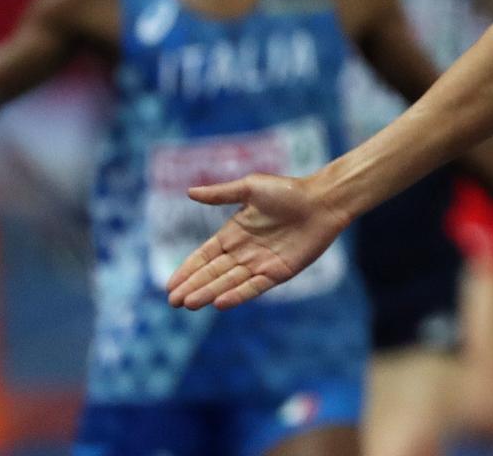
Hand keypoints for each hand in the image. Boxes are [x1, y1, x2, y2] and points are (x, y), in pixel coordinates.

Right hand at [165, 173, 350, 309]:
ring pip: (229, 282)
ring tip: (189, 304)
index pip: (204, 256)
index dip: (188, 270)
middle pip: (213, 273)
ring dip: (209, 293)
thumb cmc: (288, 190)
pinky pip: (254, 287)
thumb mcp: (250, 188)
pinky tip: (219, 302)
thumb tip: (188, 192)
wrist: (322, 200)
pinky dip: (237, 295)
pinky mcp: (278, 272)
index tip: (170, 285)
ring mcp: (260, 263)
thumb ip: (220, 194)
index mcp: (234, 233)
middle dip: (193, 287)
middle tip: (173, 302)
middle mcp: (244, 251)